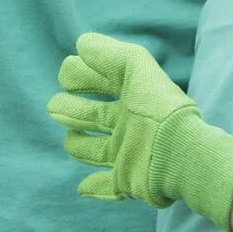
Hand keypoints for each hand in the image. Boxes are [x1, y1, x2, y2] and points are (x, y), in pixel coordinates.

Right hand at [46, 31, 232, 229]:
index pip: (103, 84)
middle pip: (95, 116)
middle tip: (54, 106)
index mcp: (133, 98)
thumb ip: (107, 53)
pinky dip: (94, 187)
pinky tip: (81, 188)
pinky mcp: (126, 181)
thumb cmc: (156, 107)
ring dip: (80, 146)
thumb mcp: (134, 67)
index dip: (83, 76)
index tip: (65, 74)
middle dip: (72, 110)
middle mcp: (130, 126)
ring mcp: (128, 155)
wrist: (178, 152)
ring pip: (98, 151)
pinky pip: (108, 187)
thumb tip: (82, 44)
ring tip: (69, 140)